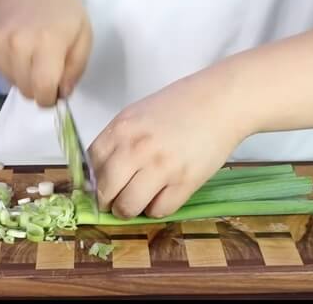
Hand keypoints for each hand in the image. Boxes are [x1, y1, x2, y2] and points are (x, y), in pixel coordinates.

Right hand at [0, 0, 91, 105]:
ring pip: (14, 83)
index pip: (42, 90)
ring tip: (35, 53)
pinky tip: (21, 47)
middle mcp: (18, 44)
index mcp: (48, 41)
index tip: (57, 91)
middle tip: (49, 68)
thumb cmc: (62, 7)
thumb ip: (76, 68)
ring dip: (26, 77)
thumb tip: (63, 92)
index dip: (51, 97)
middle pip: (27, 91)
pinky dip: (13, 67)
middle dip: (40, 87)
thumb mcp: (84, 34)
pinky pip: (1, 72)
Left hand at [89, 68, 248, 218]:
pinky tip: (163, 195)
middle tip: (116, 201)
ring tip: (139, 201)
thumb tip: (101, 172)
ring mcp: (160, 168)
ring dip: (130, 210)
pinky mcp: (184, 183)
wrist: (220, 102)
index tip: (101, 185)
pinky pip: (159, 211)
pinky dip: (157, 208)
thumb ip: (118, 140)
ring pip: (128, 207)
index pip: (91, 166)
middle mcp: (136, 149)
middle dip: (108, 202)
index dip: (94, 180)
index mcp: (121, 129)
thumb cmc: (181, 106)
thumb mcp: (138, 114)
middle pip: (105, 192)